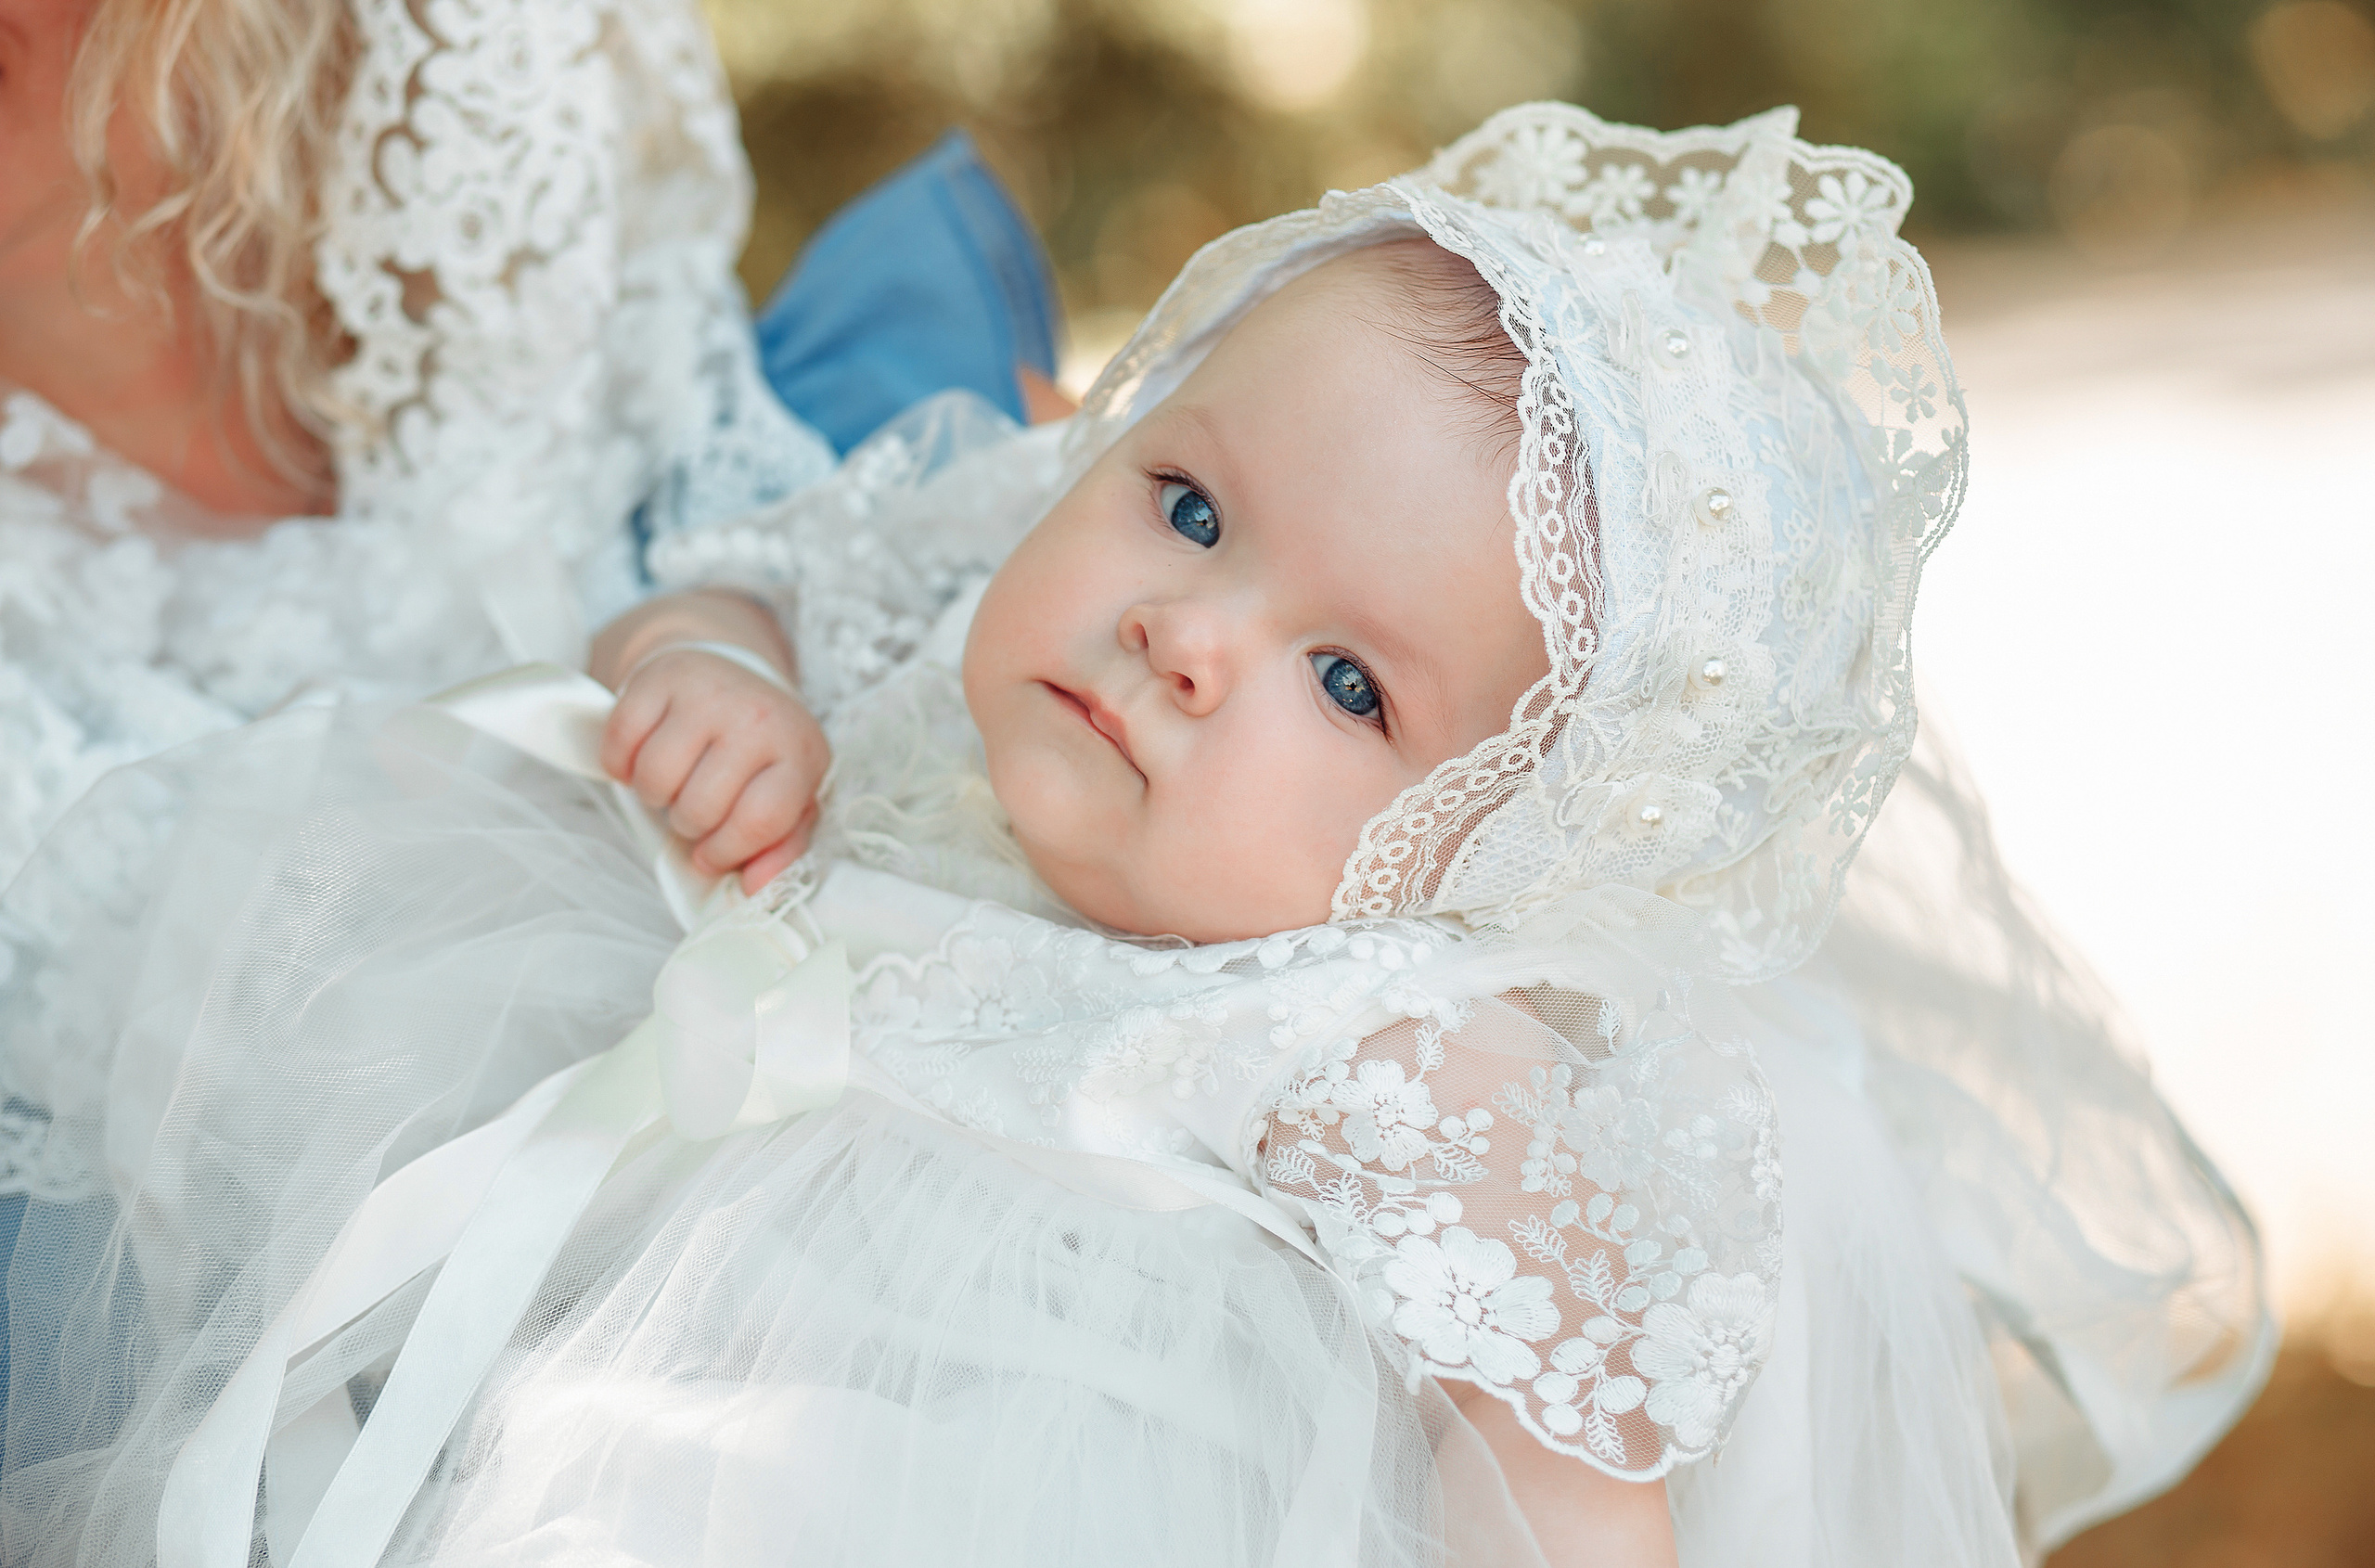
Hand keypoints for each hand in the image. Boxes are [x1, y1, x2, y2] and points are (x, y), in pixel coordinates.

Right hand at [600, 647, 828, 892]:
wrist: (730, 678)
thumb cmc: (759, 752)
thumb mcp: (788, 798)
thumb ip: (780, 848)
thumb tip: (756, 889)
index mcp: (799, 753)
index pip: (759, 821)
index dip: (726, 851)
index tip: (711, 853)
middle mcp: (758, 717)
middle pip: (700, 807)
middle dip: (688, 824)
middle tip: (693, 809)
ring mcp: (708, 693)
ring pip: (655, 778)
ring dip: (654, 795)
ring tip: (672, 784)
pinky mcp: (660, 677)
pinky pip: (620, 742)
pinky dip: (619, 764)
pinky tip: (641, 759)